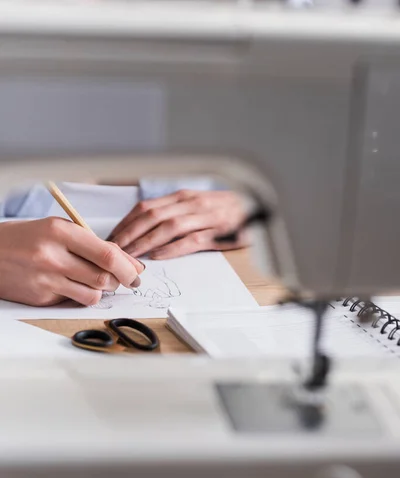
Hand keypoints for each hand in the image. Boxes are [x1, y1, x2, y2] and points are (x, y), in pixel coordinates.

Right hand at [0, 217, 143, 305]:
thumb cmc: (25, 239)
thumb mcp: (57, 230)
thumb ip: (90, 243)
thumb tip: (126, 261)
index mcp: (60, 231)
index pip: (107, 254)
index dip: (128, 266)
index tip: (137, 271)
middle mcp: (53, 256)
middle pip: (104, 277)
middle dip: (120, 280)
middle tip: (124, 280)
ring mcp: (46, 279)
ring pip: (93, 294)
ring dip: (102, 290)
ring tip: (97, 281)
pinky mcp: (41, 297)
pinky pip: (74, 301)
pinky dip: (82, 296)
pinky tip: (74, 286)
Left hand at [109, 190, 247, 258]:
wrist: (258, 206)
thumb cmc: (224, 209)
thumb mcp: (196, 205)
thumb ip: (173, 213)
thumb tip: (144, 227)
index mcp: (182, 197)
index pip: (146, 208)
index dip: (126, 223)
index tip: (111, 237)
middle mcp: (190, 203)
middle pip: (151, 216)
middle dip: (129, 233)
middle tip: (113, 250)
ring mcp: (204, 217)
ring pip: (167, 227)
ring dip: (145, 241)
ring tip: (130, 256)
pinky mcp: (217, 232)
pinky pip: (190, 240)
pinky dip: (172, 248)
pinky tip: (158, 256)